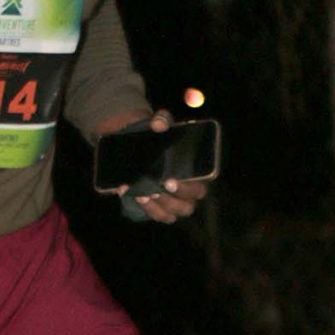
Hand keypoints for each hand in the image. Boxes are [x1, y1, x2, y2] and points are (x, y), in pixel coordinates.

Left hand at [107, 109, 208, 224]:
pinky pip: (158, 215)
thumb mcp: (161, 124)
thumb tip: (158, 125)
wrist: (143, 148)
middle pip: (187, 205)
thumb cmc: (160, 139)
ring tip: (140, 193)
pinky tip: (132, 195)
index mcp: (198, 173)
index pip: (201, 186)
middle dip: (171, 199)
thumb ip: (162, 120)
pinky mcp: (162, 209)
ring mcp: (176, 203)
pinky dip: (146, 208)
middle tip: (155, 189)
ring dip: (156, 206)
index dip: (187, 188)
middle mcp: (190, 192)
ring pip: (172, 213)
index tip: (170, 181)